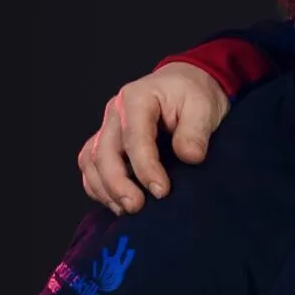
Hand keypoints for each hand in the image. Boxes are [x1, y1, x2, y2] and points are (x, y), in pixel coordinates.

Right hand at [78, 62, 230, 213]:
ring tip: (126, 209)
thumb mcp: (203, 106)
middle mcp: (115, 113)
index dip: (145, 168)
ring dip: (105, 189)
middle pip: (103, 152)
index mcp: (137, 99)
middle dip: (117, 184)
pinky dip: (98, 186)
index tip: (161, 191)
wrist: (185, 85)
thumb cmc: (193, 94)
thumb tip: (190, 157)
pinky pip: (91, 166)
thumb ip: (196, 131)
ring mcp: (108, 128)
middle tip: (137, 207)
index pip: (134, 138)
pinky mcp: (107, 142)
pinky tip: (116, 203)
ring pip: (90, 161)